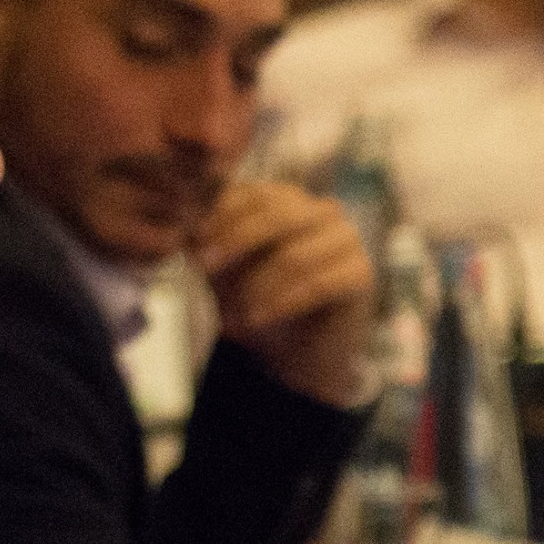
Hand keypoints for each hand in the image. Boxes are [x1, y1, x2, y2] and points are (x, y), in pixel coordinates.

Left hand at [190, 180, 376, 406]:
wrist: (294, 350)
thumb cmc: (256, 299)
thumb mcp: (222, 269)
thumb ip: (208, 244)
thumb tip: (182, 228)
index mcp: (285, 199)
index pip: (253, 192)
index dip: (218, 215)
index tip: (189, 242)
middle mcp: (320, 210)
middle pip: (276, 214)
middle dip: (234, 241)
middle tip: (203, 268)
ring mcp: (346, 238)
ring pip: (295, 254)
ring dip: (255, 286)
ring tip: (230, 314)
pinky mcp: (361, 273)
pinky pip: (319, 284)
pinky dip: (282, 303)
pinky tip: (257, 318)